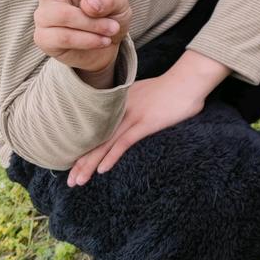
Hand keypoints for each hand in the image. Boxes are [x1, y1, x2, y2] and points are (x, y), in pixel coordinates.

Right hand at [0, 0, 130, 77]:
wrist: (105, 48)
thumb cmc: (109, 18)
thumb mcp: (119, 5)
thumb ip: (108, 0)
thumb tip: (88, 5)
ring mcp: (46, 14)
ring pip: (65, 16)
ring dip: (93, 25)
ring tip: (109, 30)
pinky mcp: (43, 37)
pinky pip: (65, 36)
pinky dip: (88, 39)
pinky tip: (100, 41)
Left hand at [67, 50, 229, 185]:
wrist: (189, 79)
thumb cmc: (174, 87)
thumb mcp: (147, 93)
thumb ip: (135, 103)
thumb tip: (132, 115)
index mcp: (119, 102)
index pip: (96, 129)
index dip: (83, 148)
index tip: (73, 164)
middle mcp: (121, 109)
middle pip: (96, 138)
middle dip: (81, 161)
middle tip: (70, 180)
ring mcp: (132, 115)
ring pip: (105, 143)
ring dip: (90, 164)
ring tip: (78, 181)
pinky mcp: (146, 122)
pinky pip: (124, 142)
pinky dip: (112, 156)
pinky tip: (103, 169)